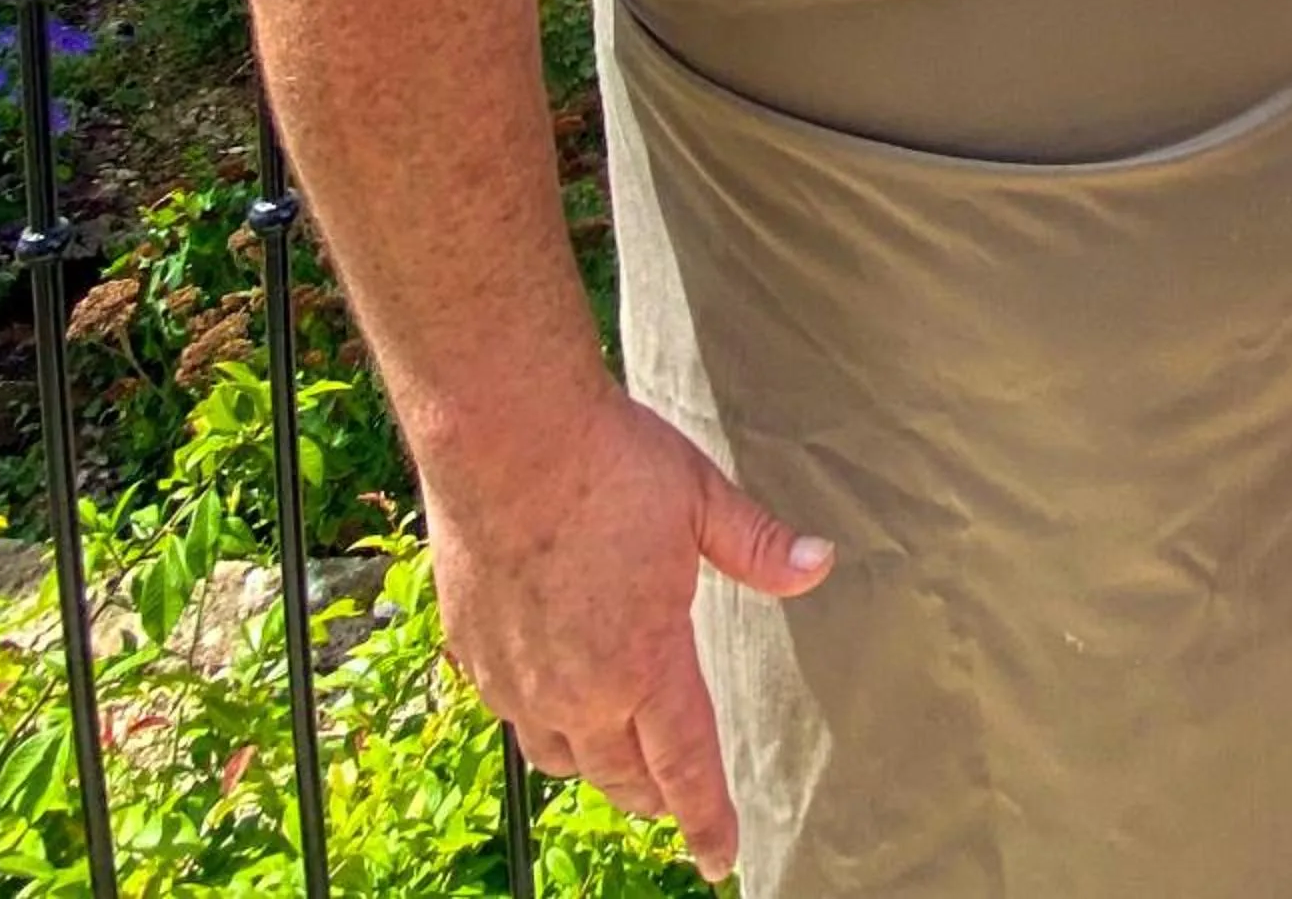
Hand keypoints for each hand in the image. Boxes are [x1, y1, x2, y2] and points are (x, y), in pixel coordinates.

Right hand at [423, 386, 832, 882]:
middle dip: (656, 796)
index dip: (707, 817)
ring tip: (621, 757)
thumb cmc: (610, 463)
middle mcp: (577, 689)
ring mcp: (516, 677)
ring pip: (561, 757)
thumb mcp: (702, 499)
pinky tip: (552, 700)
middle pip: (621, 775)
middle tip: (678, 800)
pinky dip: (541, 723)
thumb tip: (820, 566)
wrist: (504, 434)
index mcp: (644, 661)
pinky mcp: (472, 651)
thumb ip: (759, 547)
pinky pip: (510, 716)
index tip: (720, 858)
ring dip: (597, 767)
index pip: (685, 765)